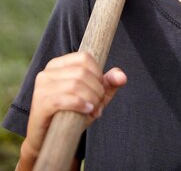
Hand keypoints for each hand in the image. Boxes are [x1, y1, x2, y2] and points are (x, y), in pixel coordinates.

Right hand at [20, 52, 126, 167]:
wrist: (47, 140)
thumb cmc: (71, 114)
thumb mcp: (93, 96)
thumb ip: (108, 84)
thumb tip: (122, 76)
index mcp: (58, 64)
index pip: (85, 57)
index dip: (98, 74)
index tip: (100, 89)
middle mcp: (47, 72)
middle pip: (82, 72)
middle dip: (97, 90)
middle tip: (98, 105)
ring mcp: (41, 87)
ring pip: (75, 84)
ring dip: (91, 99)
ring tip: (93, 110)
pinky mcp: (40, 104)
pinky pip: (63, 99)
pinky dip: (80, 105)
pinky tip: (87, 111)